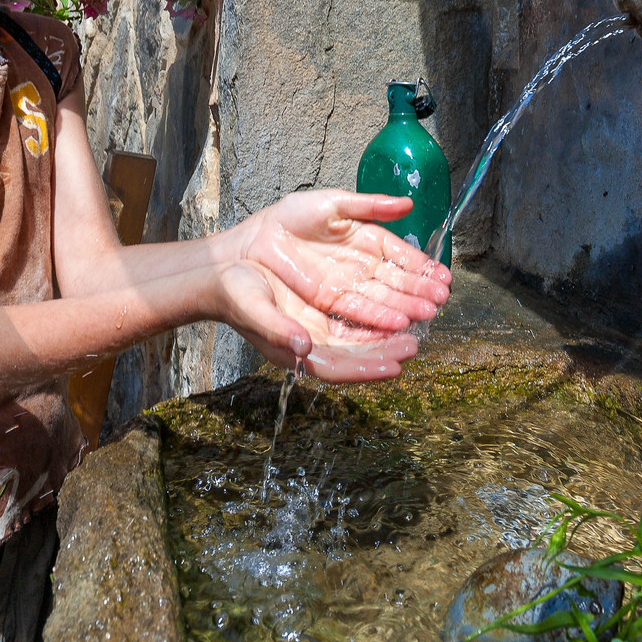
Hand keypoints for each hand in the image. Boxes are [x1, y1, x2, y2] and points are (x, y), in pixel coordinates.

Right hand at [216, 261, 422, 382]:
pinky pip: (357, 312)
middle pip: (358, 353)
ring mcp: (320, 325)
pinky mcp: (324, 305)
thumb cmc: (234, 295)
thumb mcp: (252, 310)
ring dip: (389, 328)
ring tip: (417, 320)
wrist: (223, 271)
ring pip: (362, 333)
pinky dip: (379, 309)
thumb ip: (278, 330)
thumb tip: (303, 349)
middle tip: (416, 344)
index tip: (396, 366)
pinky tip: (398, 302)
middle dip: (388, 349)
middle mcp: (314, 342)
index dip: (367, 369)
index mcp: (295, 351)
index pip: (339, 368)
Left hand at [230, 189, 451, 333]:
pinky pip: (353, 322)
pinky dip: (374, 328)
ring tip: (425, 316)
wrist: (248, 244)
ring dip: (401, 312)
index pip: (400, 259)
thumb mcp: (331, 204)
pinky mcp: (324, 311)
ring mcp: (343, 293)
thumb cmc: (287, 220)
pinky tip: (395, 330)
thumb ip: (368, 205)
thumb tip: (408, 204)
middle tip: (440, 301)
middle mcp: (358, 272)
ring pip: (378, 306)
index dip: (421, 268)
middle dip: (417, 294)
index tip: (443, 277)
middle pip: (393, 286)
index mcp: (364, 243)